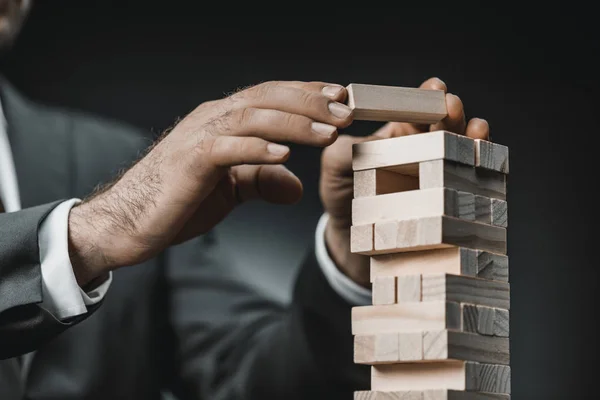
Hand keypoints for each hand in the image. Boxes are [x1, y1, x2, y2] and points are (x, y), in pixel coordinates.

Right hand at [68, 81, 352, 284]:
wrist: (127, 223)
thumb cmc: (176, 201)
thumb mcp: (231, 191)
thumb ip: (261, 181)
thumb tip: (297, 188)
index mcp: (222, 121)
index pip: (271, 97)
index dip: (307, 94)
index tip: (342, 97)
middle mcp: (211, 119)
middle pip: (267, 98)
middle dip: (311, 102)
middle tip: (347, 110)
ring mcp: (198, 137)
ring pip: (251, 116)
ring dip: (293, 121)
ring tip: (328, 131)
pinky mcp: (188, 162)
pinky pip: (226, 149)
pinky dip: (256, 148)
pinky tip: (284, 153)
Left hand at [319, 78, 489, 286]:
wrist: (353, 237)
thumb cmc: (344, 192)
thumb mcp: (335, 165)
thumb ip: (345, 149)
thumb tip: (371, 144)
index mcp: (399, 132)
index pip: (417, 107)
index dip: (428, 95)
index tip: (435, 88)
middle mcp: (424, 147)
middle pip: (446, 122)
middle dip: (452, 111)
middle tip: (452, 106)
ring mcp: (439, 171)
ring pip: (464, 147)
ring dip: (472, 135)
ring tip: (475, 129)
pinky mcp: (449, 197)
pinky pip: (470, 179)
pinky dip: (480, 166)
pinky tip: (481, 157)